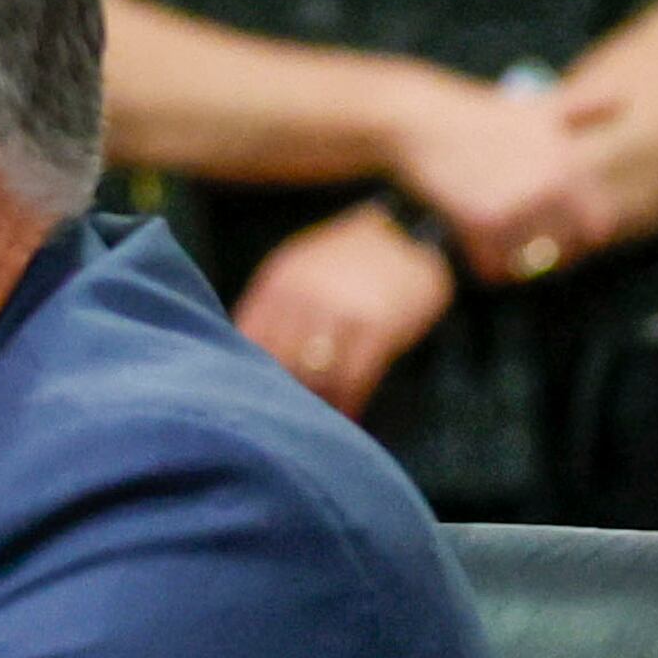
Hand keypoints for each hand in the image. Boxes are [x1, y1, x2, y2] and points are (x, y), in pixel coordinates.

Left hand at [234, 204, 456, 416]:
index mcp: (278, 282)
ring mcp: (340, 313)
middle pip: (279, 362)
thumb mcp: (301, 268)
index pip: (248, 339)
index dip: (249, 373)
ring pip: (314, 376)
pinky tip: (348, 418)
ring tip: (319, 425)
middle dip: (283, 393)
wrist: (412, 233)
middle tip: (287, 420)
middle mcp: (303, 298)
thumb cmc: (350, 258)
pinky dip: (349, 404)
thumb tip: (245, 351)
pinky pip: (354, 379)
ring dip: (316, 405)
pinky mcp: (377, 328)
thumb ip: (273, 305)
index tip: (255, 397)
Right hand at [390, 75, 618, 283]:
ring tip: (492, 247)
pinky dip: (482, 265)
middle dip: (541, 253)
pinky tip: (471, 249)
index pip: (598, 224)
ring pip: (525, 260)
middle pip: (561, 248)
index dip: (578, 237)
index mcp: (568, 165)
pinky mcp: (482, 220)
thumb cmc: (476, 115)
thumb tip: (624, 101)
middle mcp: (550, 186)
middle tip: (516, 246)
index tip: (557, 239)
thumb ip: (583, 110)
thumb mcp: (536, 108)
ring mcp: (517, 205)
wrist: (419, 121)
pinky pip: (491, 264)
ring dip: (510, 262)